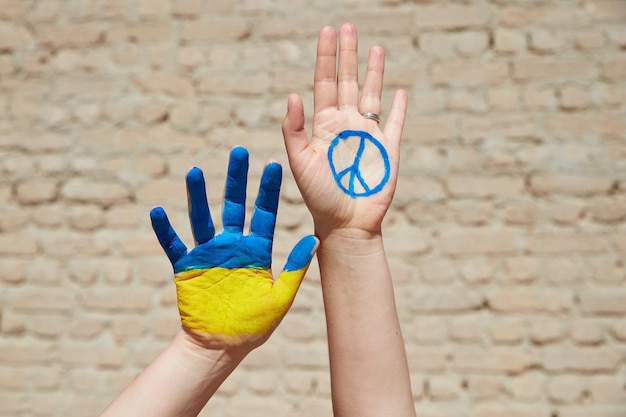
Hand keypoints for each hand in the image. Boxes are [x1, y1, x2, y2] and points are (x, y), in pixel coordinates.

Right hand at [150, 147, 317, 349]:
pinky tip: (158, 212)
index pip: (263, 214)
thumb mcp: (280, 297)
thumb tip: (315, 239)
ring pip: (201, 219)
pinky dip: (165, 231)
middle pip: (233, 206)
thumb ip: (295, 268)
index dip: (268, 190)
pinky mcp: (187, 268)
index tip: (274, 165)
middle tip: (239, 152)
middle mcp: (232, 246)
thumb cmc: (254, 325)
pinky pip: (173, 246)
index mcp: (256, 251)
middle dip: (236, 180)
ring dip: (197, 196)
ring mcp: (208, 255)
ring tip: (194, 171)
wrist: (223, 346)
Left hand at [282, 23, 407, 238]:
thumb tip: (292, 95)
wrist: (346, 224)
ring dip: (374, 72)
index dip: (325, 58)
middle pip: (348, 81)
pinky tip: (399, 92)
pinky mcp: (388, 150)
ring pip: (373, 95)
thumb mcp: (300, 162)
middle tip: (347, 26)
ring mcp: (369, 135)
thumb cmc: (320, 196)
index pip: (324, 84)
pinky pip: (394, 123)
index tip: (326, 32)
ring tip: (375, 47)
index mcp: (324, 126)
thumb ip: (295, 130)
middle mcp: (346, 125)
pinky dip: (398, 107)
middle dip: (347, 55)